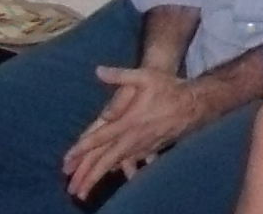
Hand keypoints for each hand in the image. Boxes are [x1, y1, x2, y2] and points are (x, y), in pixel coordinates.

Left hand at [61, 64, 215, 196]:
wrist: (195, 104)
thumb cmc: (168, 88)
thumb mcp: (144, 76)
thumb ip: (120, 75)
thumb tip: (98, 71)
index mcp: (128, 122)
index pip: (99, 138)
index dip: (82, 149)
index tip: (66, 161)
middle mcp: (133, 138)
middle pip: (105, 160)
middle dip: (87, 176)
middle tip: (72, 190)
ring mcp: (142, 146)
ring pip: (116, 166)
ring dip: (99, 178)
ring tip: (84, 191)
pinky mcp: (151, 149)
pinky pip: (130, 164)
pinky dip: (117, 171)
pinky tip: (111, 175)